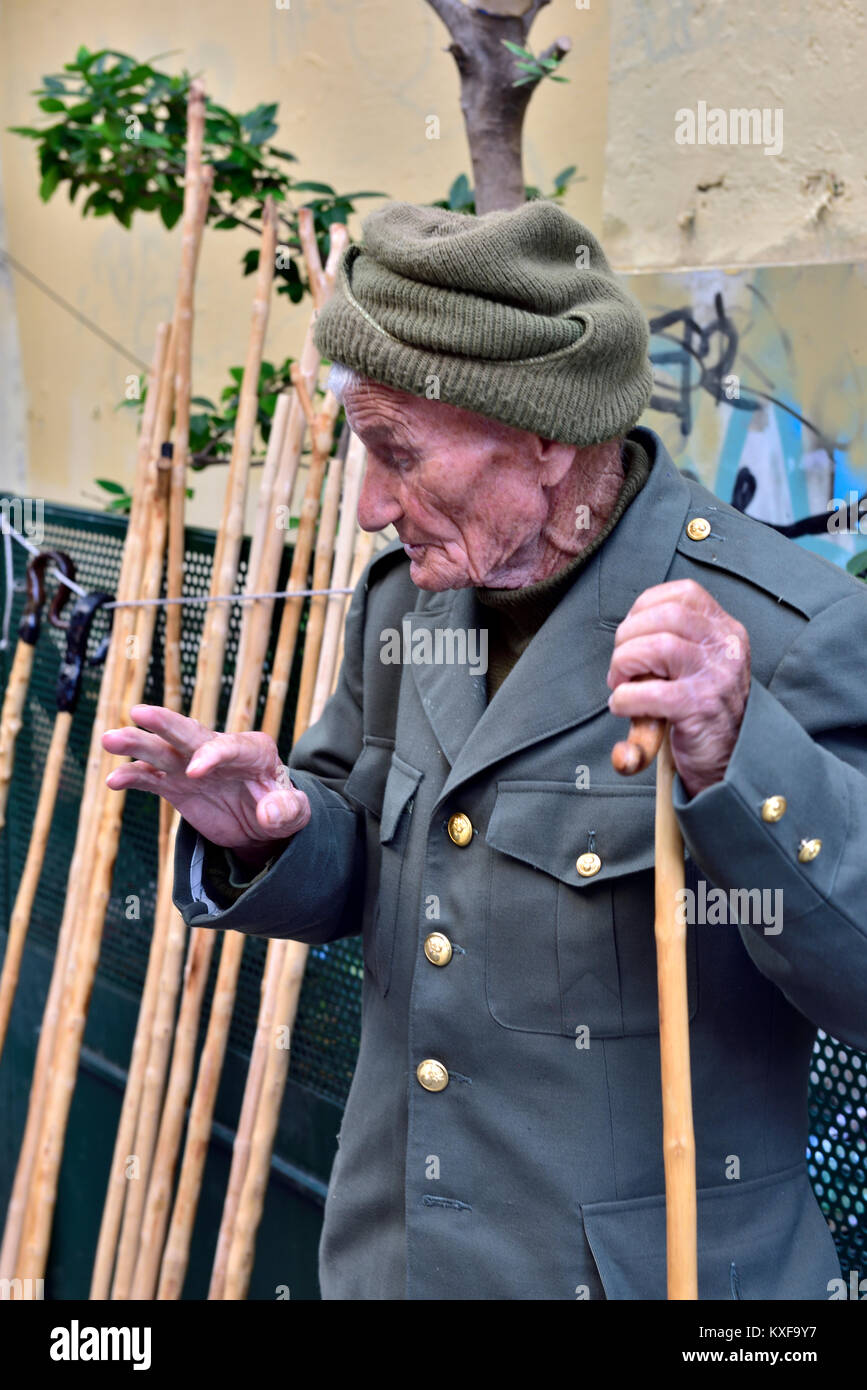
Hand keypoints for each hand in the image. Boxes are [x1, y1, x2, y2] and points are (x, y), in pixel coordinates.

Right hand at [102, 704, 309, 861]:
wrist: (262, 822)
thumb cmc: (282, 809)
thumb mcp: (297, 813)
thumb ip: (288, 811)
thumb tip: (268, 814)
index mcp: (252, 749)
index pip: (229, 746)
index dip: (211, 755)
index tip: (194, 773)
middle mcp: (217, 750)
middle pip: (189, 733)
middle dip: (166, 723)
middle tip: (139, 712)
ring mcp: (192, 766)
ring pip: (162, 751)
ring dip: (137, 745)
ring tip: (109, 739)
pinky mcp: (176, 784)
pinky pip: (150, 779)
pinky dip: (132, 778)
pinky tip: (113, 780)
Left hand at [606, 579, 750, 797]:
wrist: (731, 759)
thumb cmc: (703, 709)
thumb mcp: (700, 663)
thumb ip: (673, 639)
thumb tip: (626, 632)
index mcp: (726, 630)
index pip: (684, 593)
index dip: (645, 606)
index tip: (630, 632)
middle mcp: (726, 647)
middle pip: (666, 614)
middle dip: (628, 635)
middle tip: (621, 666)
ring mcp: (716, 677)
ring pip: (658, 645)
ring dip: (624, 662)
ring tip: (620, 683)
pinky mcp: (700, 708)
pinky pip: (651, 692)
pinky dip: (626, 697)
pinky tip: (623, 707)